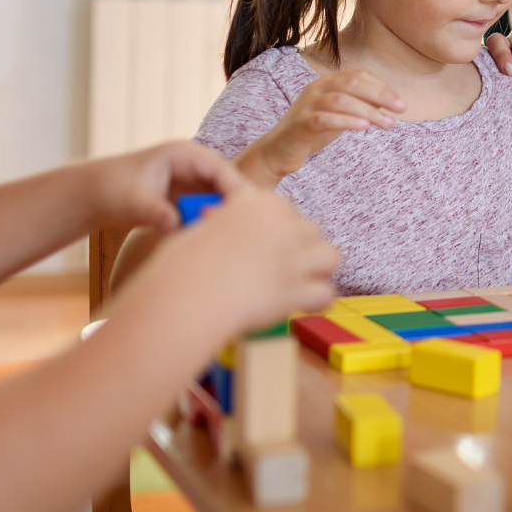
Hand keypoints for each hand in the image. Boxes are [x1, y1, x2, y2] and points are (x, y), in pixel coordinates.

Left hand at [85, 141, 255, 233]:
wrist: (93, 195)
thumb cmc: (111, 190)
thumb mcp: (133, 203)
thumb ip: (156, 213)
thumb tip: (175, 225)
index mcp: (182, 154)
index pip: (220, 168)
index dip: (235, 189)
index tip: (245, 212)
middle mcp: (193, 164)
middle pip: (228, 182)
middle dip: (237, 204)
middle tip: (249, 230)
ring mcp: (193, 180)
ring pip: (222, 196)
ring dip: (226, 213)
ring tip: (236, 237)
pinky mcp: (190, 196)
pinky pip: (210, 207)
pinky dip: (214, 220)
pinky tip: (218, 239)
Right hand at [148, 191, 337, 331]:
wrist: (184, 296)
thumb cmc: (181, 267)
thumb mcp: (201, 229)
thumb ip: (225, 225)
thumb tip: (225, 230)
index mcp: (256, 204)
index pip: (286, 210)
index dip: (281, 229)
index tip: (272, 244)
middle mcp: (280, 225)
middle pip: (312, 230)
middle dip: (303, 248)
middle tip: (288, 267)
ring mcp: (292, 257)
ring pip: (331, 256)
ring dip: (320, 269)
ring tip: (305, 283)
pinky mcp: (296, 289)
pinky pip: (326, 292)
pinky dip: (318, 302)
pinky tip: (306, 307)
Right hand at [235, 69, 405, 186]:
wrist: (278, 151)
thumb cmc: (312, 131)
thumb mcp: (339, 114)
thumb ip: (359, 104)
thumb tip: (389, 100)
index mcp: (326, 83)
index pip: (358, 75)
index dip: (381, 86)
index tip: (400, 102)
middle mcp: (315, 89)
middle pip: (351, 84)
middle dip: (380, 95)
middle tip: (401, 109)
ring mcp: (306, 106)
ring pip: (340, 100)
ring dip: (368, 111)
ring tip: (388, 124)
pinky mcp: (300, 125)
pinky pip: (324, 119)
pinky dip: (346, 121)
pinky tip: (364, 127)